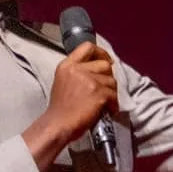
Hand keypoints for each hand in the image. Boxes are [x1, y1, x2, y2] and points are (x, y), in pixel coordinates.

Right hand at [24, 43, 117, 167]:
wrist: (58, 125)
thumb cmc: (60, 109)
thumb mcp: (62, 81)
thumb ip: (77, 72)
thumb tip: (97, 71)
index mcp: (67, 65)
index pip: (87, 47)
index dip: (101, 53)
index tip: (106, 60)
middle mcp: (77, 69)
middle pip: (104, 64)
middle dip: (108, 77)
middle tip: (106, 87)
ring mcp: (89, 81)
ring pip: (111, 81)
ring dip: (111, 92)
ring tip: (105, 102)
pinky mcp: (98, 93)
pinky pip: (113, 95)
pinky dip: (113, 104)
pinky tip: (108, 110)